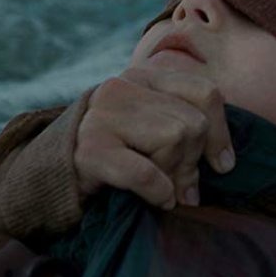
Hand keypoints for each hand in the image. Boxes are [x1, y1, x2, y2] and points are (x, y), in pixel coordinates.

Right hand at [73, 66, 235, 209]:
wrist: (52, 175)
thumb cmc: (114, 153)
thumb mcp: (150, 129)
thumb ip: (184, 127)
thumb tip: (223, 163)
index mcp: (143, 76)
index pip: (205, 93)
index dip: (220, 133)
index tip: (222, 164)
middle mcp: (122, 86)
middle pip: (192, 123)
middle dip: (192, 162)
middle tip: (179, 184)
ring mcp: (103, 115)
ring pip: (174, 139)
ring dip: (174, 176)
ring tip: (162, 188)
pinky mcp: (90, 149)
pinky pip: (146, 172)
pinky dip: (159, 191)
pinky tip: (159, 199)